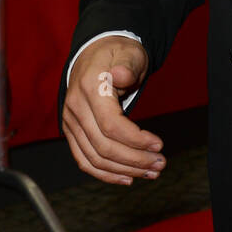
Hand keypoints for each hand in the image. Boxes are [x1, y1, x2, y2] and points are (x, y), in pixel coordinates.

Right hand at [62, 36, 160, 184]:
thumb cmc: (117, 53)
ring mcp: (70, 122)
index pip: (111, 124)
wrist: (95, 53)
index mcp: (89, 88)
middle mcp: (75, 108)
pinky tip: (127, 178)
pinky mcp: (72, 132)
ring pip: (94, 158)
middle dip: (134, 160)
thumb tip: (122, 75)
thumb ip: (126, 66)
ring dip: (124, 170)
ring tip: (151, 172)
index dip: (135, 139)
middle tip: (160, 164)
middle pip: (103, 146)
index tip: (159, 145)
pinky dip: (105, 174)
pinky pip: (85, 160)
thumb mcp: (128, 53)